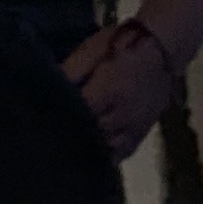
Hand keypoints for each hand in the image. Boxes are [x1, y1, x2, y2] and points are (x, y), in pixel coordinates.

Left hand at [61, 20, 177, 161]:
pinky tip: (93, 158)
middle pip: (87, 137)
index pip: (73, 117)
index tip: (39, 123)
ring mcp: (134, 126)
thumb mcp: (89, 51)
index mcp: (104, 94)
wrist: (163, 46)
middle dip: (68, 139)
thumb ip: (69, 72)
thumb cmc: (122, 45)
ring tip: (68, 151)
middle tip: (48, 140)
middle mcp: (120, 116)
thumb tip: (47, 87)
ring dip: (87, 151)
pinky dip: (107, 157)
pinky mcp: (144, 130)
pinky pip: (124, 153)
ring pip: (105, 150)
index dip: (55, 120)